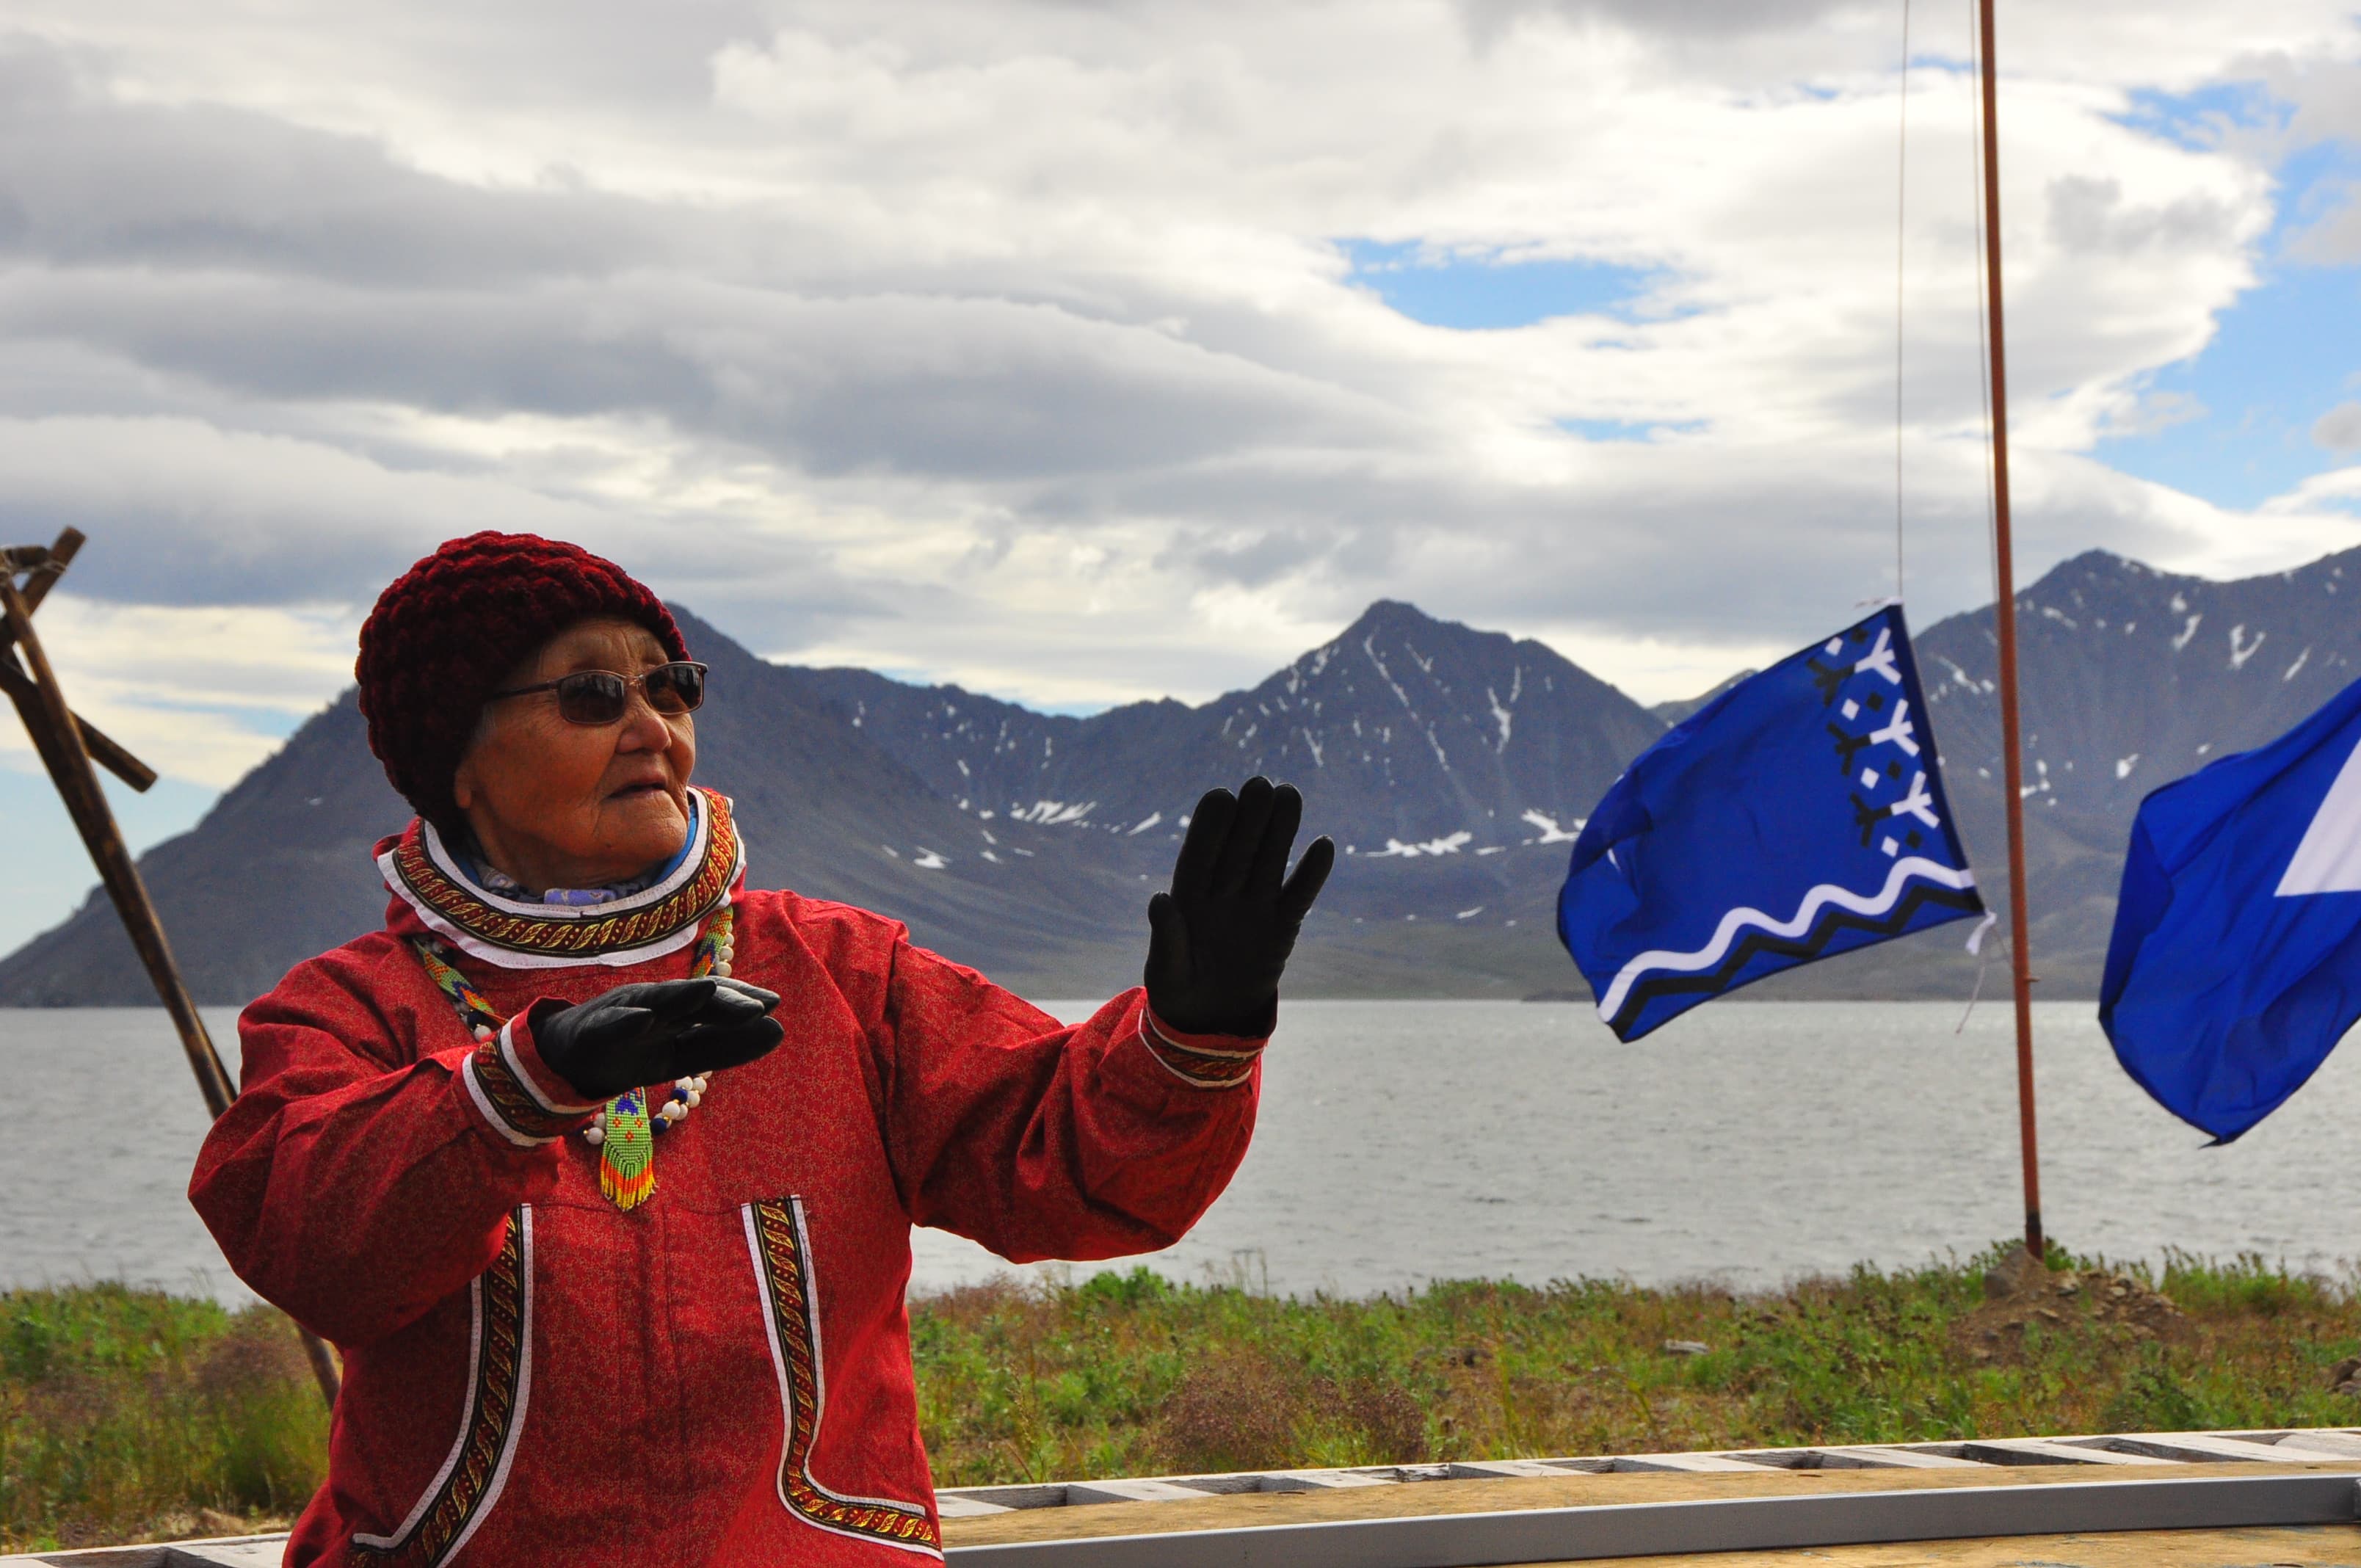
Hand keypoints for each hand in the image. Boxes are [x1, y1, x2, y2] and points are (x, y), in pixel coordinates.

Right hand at [533, 976, 784, 1102]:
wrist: (567, 1060)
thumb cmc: (631, 1052)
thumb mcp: (682, 1056)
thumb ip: (725, 1047)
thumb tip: (778, 1031)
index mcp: (678, 1014)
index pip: (714, 1005)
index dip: (741, 1002)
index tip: (774, 1004)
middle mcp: (655, 1005)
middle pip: (692, 1000)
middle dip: (723, 1000)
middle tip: (758, 1006)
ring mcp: (623, 1012)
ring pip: (656, 1002)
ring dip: (681, 996)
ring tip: (707, 990)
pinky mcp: (594, 1029)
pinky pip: (611, 1025)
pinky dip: (627, 1021)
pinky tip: (644, 1019)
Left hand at [1145, 776, 1334, 1035]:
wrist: (1212, 1016)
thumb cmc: (1179, 989)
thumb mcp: (1166, 973)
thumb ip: (1166, 939)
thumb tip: (1160, 900)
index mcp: (1189, 897)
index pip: (1199, 855)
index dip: (1209, 826)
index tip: (1220, 797)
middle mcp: (1223, 892)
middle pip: (1238, 849)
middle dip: (1248, 818)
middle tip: (1260, 784)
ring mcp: (1255, 905)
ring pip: (1270, 860)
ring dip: (1281, 830)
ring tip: (1290, 795)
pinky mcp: (1283, 925)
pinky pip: (1299, 896)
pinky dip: (1311, 874)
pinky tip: (1324, 846)